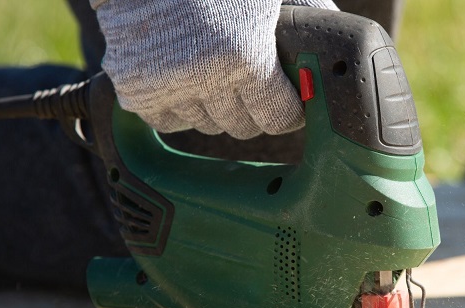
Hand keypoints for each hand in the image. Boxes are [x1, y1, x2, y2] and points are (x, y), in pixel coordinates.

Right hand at [91, 0, 337, 138]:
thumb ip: (308, 24)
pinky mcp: (133, 89)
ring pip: (208, 126)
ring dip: (216, 107)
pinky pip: (170, 122)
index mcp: (246, 55)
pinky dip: (180, 107)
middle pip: (244, 127)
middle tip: (252, 84)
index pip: (279, 119)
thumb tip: (331, 57)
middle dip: (254, 109)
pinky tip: (185, 78)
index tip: (288, 102)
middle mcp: (204, 76)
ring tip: (215, 70)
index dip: (288, 110)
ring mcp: (165, 86)